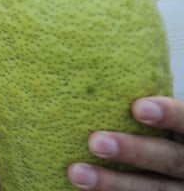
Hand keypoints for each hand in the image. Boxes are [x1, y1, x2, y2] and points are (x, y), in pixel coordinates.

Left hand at [65, 96, 183, 188]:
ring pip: (154, 188)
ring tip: (77, 173)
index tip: (137, 108)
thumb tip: (90, 70)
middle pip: (171, 159)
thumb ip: (142, 107)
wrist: (168, 163)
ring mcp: (180, 188)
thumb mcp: (159, 118)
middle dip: (134, 151)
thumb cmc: (155, 130)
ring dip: (113, 182)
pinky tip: (81, 189)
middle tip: (96, 142)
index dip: (169, 114)